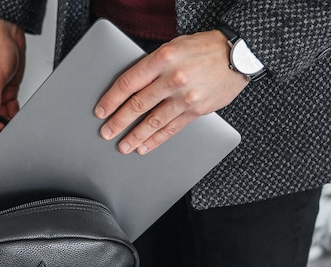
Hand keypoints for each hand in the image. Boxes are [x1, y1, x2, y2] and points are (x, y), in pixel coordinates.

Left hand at [95, 30, 249, 154]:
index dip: (111, 99)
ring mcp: (186, 96)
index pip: (129, 83)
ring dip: (134, 136)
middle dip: (118, 122)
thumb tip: (128, 87)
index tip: (101, 111)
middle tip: (106, 132)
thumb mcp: (173, 47)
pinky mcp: (196, 110)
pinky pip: (171, 129)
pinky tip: (145, 147)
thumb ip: (152, 66)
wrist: (239, 54)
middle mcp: (173, 78)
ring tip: (123, 146)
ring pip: (153, 121)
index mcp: (163, 58)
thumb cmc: (203, 49)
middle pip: (137, 105)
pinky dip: (156, 140)